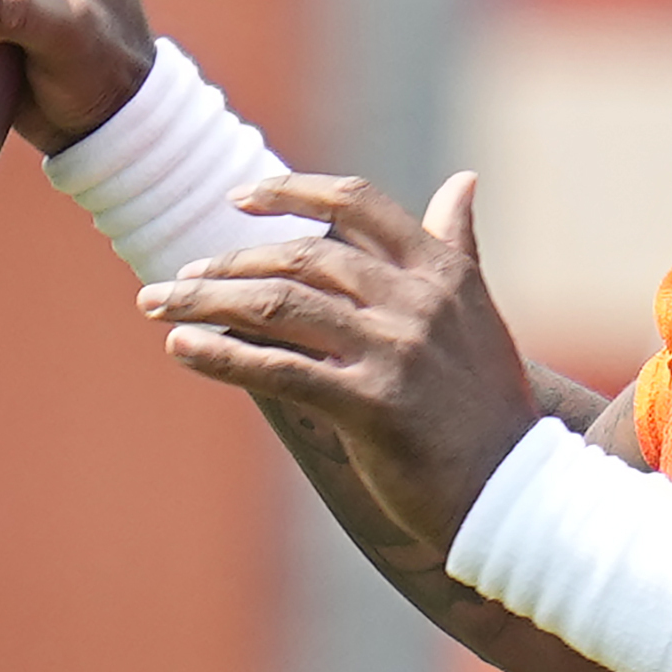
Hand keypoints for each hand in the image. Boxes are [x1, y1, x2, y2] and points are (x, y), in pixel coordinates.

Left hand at [138, 171, 535, 552]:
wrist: (514, 492)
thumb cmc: (488, 407)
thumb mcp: (479, 313)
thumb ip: (458, 247)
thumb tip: (462, 180)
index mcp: (443, 271)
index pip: (357, 204)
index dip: (291, 191)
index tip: (238, 198)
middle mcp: (419, 301)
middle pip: (303, 255)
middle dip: (230, 260)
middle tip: (181, 275)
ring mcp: (396, 352)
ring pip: (279, 305)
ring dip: (205, 301)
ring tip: (158, 303)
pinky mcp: (372, 406)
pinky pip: (280, 371)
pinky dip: (221, 356)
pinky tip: (180, 349)